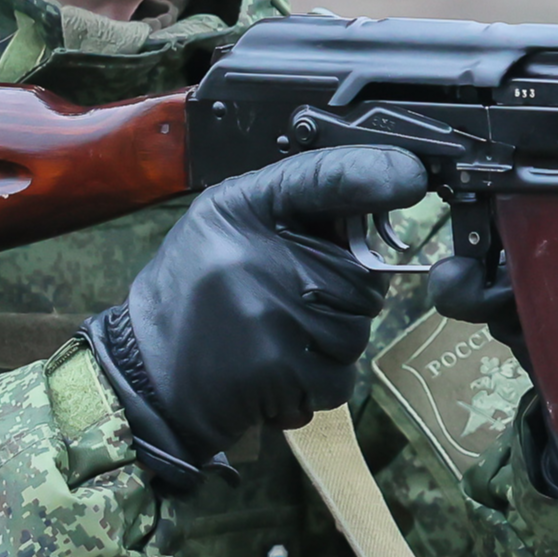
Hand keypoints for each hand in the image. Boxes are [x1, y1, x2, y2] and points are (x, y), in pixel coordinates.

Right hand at [83, 146, 429, 489]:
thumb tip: (380, 198)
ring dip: (329, 345)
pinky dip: (317, 383)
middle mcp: (256, 253)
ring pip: (356, 329)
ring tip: (273, 340)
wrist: (144, 376)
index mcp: (241, 208)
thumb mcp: (225, 226)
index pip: (325, 176)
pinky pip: (340, 376)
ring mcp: (270, 311)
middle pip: (361, 274)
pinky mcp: (279, 367)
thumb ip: (294, 208)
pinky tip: (275, 372)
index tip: (413, 177)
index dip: (375, 173)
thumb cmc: (192, 297)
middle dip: (342, 297)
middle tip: (286, 306)